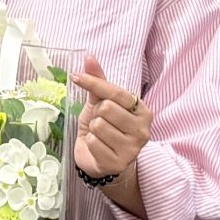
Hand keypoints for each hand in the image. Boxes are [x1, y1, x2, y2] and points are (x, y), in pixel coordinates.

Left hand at [71, 55, 147, 182]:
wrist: (101, 161)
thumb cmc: (104, 128)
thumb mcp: (100, 103)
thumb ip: (98, 81)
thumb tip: (89, 57)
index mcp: (142, 111)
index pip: (115, 92)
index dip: (93, 83)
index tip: (76, 77)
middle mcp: (143, 129)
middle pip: (106, 108)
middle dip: (96, 114)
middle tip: (100, 121)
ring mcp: (133, 148)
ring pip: (99, 126)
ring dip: (93, 130)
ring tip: (100, 136)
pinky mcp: (119, 163)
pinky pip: (93, 142)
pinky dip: (90, 143)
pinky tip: (98, 148)